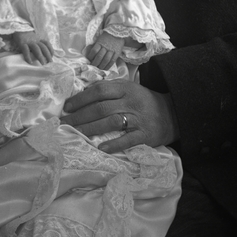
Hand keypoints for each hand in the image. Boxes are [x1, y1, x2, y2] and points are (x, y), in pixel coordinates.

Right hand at [9, 30, 52, 65]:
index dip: (51, 50)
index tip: (52, 56)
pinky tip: (30, 62)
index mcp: (38, 39)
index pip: (47, 44)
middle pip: (44, 47)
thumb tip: (42, 53)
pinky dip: (28, 57)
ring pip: (37, 49)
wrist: (17, 28)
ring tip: (43, 63)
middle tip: (50, 62)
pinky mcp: (22, 43)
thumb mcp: (34, 38)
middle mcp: (35, 40)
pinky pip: (26, 51)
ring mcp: (29, 42)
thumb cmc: (26, 35)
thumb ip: (38, 43)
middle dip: (48, 55)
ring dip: (40, 57)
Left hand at [62, 79, 178, 152]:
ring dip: (91, 128)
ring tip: (76, 133)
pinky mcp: (145, 135)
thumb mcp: (129, 88)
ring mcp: (138, 119)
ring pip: (111, 122)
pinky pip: (128, 140)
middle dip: (80, 116)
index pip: (99, 91)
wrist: (172, 113)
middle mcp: (130, 102)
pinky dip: (114, 144)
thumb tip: (84, 92)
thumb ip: (109, 89)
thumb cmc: (144, 101)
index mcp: (125, 89)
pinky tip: (101, 148)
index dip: (81, 99)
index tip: (67, 107)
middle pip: (101, 108)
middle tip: (64, 123)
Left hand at [85, 33, 124, 70]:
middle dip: (95, 63)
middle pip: (99, 56)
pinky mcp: (117, 52)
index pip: (94, 51)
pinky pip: (112, 61)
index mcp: (100, 42)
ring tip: (98, 69)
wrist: (118, 32)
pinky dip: (108, 66)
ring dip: (101, 66)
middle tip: (92, 67)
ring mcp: (112, 50)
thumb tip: (88, 53)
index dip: (90, 57)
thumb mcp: (99, 39)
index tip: (88, 61)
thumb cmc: (106, 37)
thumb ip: (95, 46)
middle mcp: (106, 46)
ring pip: (106, 60)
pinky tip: (105, 68)